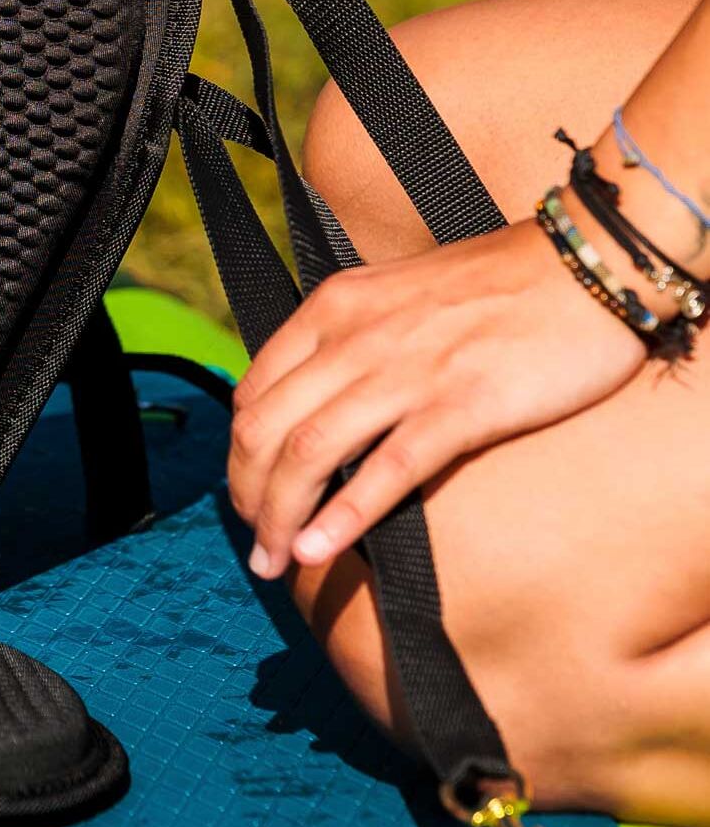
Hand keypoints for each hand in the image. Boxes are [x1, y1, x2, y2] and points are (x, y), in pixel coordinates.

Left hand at [227, 216, 645, 580]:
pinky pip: (385, 470)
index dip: (240, 456)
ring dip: (279, 517)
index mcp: (335, 308)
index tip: (250, 496)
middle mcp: (355, 337)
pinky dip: (343, 517)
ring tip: (276, 563)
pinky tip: (319, 552)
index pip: (254, 393)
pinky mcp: (461, 406)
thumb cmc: (501, 286)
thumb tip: (323, 402)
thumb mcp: (399, 296)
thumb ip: (356, 339)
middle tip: (257, 545)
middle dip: (247, 498)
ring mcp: (406, 371)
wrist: (586, 264)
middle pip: (264, 430)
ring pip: (307, 453)